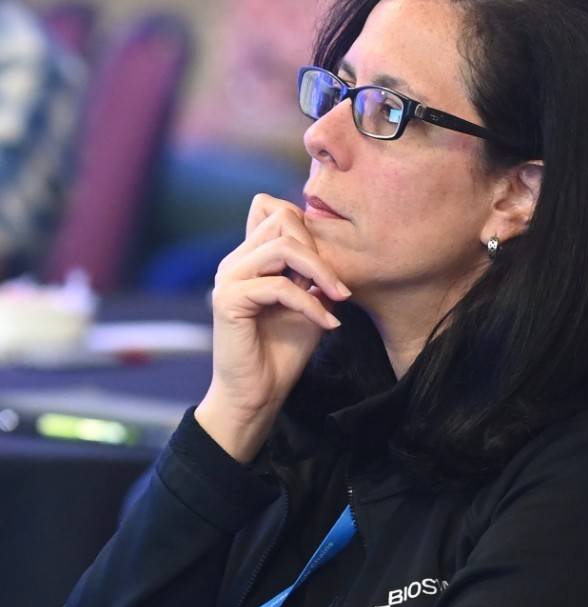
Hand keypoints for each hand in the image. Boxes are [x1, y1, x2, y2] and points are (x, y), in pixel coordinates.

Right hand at [195, 193, 350, 460]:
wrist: (258, 394)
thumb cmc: (284, 350)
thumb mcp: (309, 301)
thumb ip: (313, 272)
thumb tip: (335, 245)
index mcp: (251, 257)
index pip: (277, 212)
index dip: (310, 229)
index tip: (333, 267)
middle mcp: (235, 261)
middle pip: (281, 221)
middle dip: (319, 250)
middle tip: (341, 286)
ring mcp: (228, 278)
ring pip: (282, 248)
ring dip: (320, 273)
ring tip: (340, 298)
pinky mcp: (228, 300)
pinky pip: (278, 286)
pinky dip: (309, 303)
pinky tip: (328, 324)